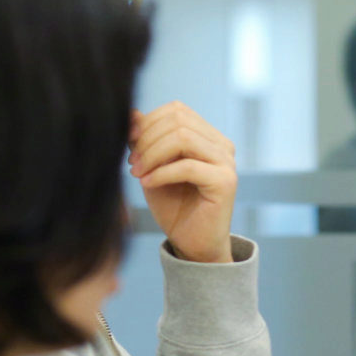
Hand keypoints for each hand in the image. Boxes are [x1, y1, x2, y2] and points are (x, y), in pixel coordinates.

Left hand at [130, 102, 236, 262]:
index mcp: (208, 137)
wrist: (192, 244)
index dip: (148, 123)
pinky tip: (147, 184)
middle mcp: (222, 145)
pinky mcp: (225, 182)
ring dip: (152, 154)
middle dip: (147, 139)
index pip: (177, 111)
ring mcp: (226, 162)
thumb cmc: (174, 206)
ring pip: (183, 138)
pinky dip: (161, 173)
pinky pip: (187, 166)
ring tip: (138, 173)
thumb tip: (132, 113)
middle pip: (178, 120)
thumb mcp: (152, 168)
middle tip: (132, 163)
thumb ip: (145, 141)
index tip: (129, 146)